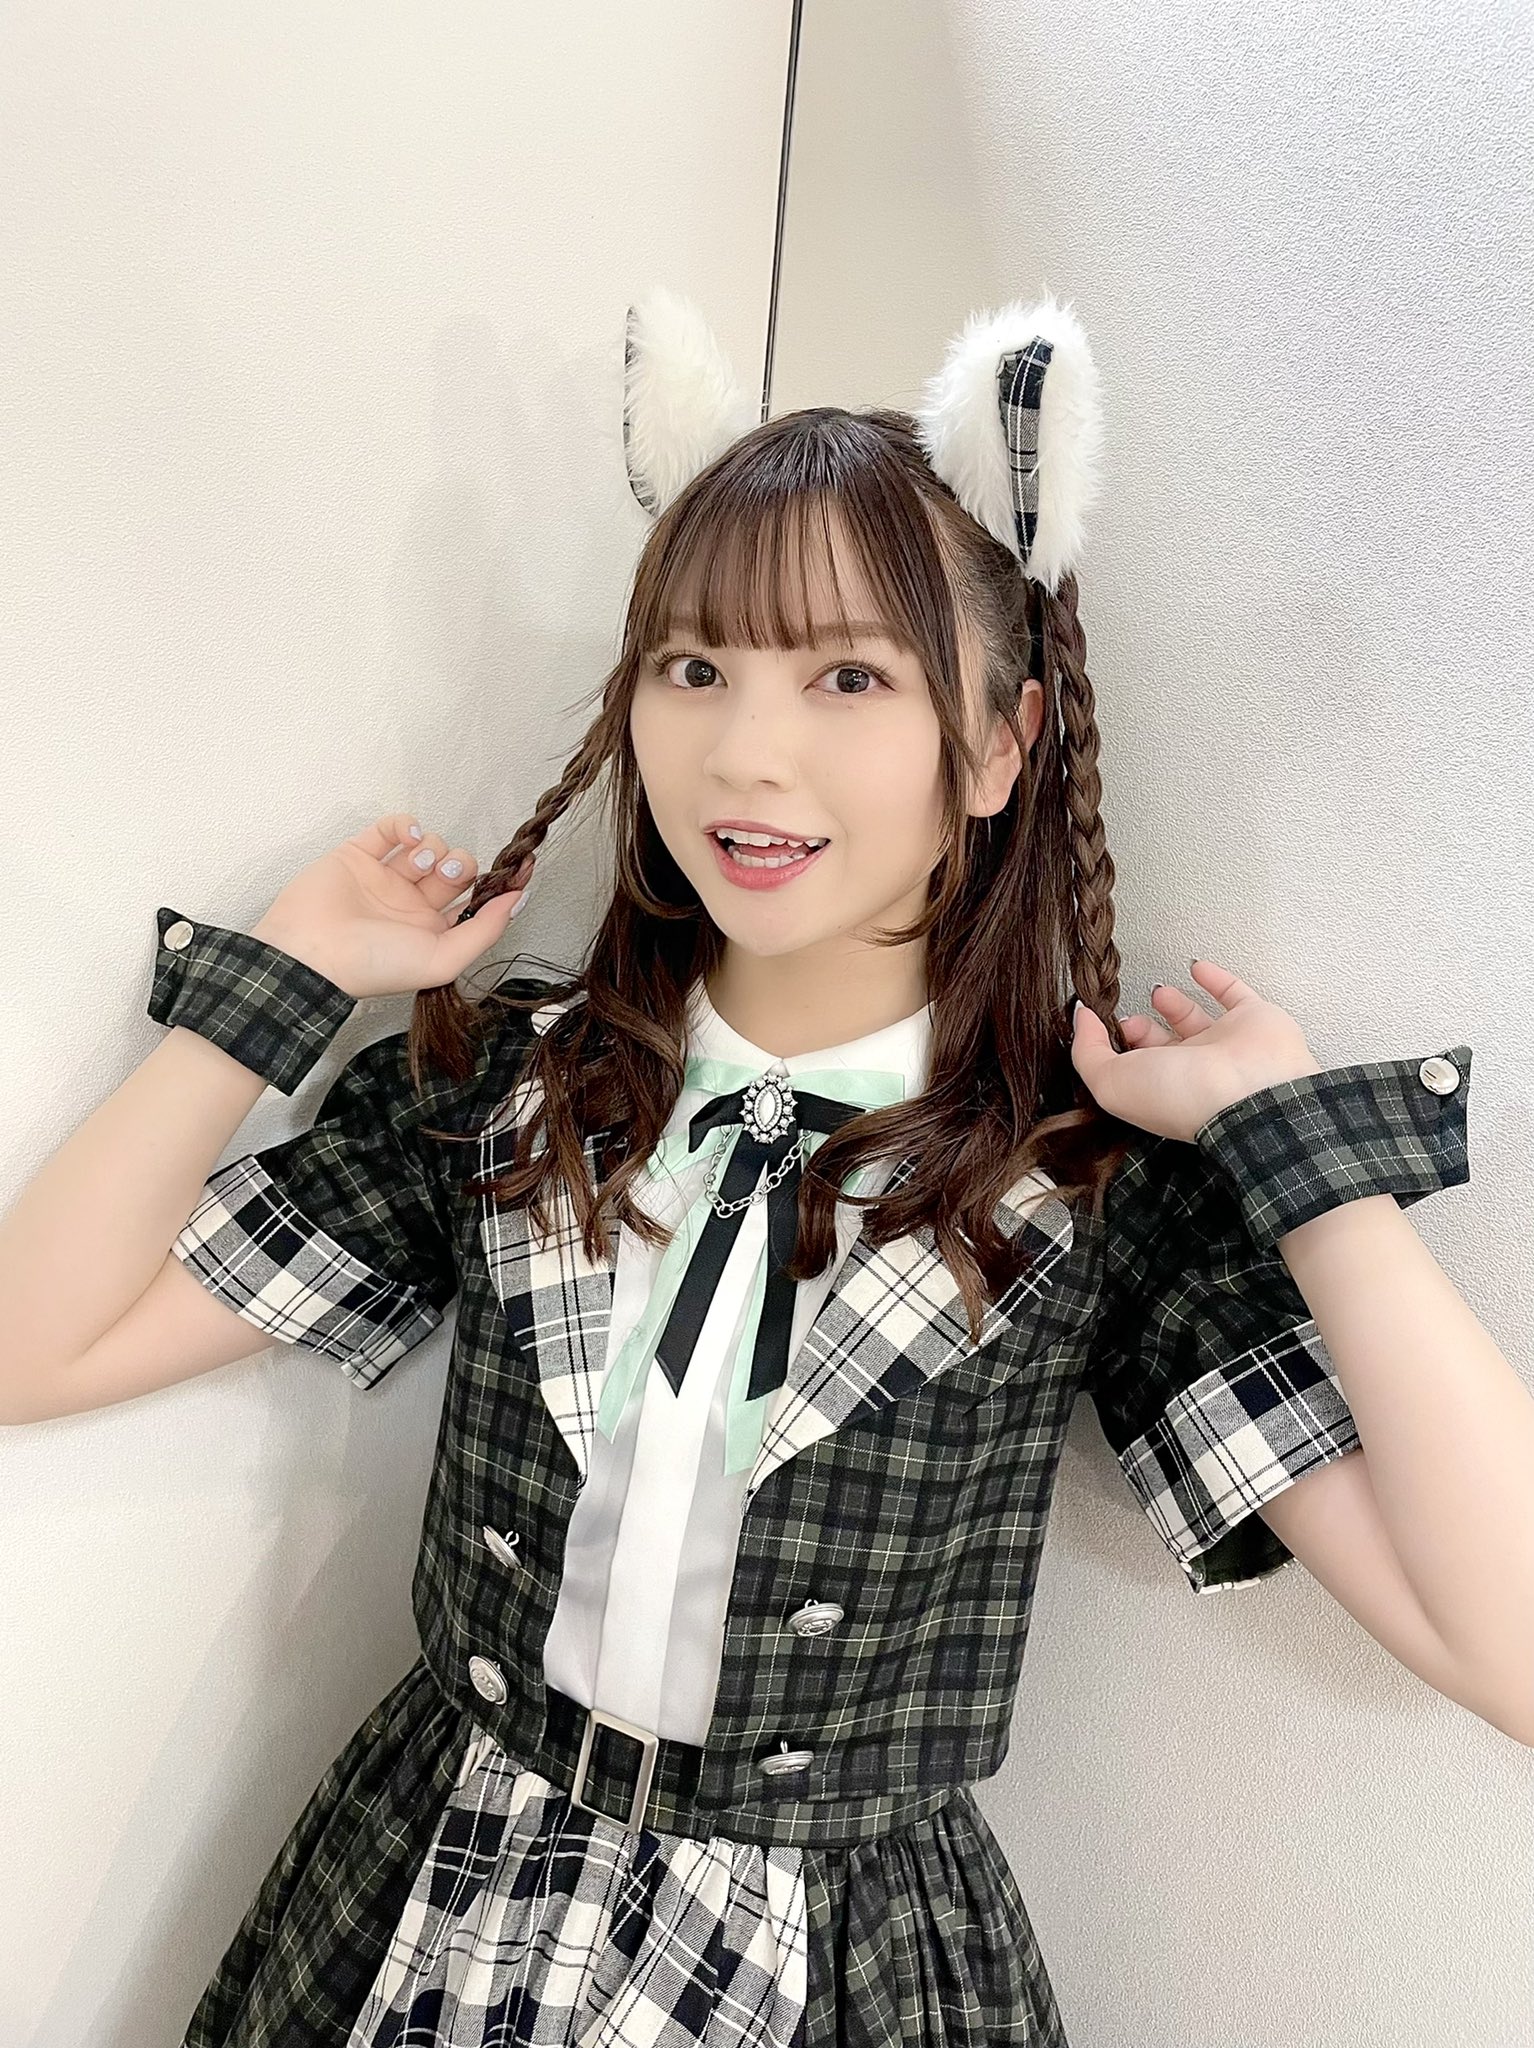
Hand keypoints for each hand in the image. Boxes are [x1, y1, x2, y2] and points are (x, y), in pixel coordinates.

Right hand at [250, 811, 533, 999]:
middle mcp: (411, 903)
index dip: (500, 883)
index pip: (475, 899)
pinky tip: (409, 835)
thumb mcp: (443, 960)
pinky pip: (392, 828)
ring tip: (417, 865)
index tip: (523, 864)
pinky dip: (406, 824)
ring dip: (433, 847)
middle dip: (460, 865)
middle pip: (456, 868)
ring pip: (428, 845)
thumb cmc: (374, 965)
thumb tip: (518, 900)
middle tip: (445, 874)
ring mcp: (385, 877)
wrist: (311, 952)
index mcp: (432, 931)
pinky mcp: (359, 854)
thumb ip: (484, 930)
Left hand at [1070, 957, 1322, 1143]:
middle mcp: (1193, 1070)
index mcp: (1160, 1089)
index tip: (1101, 1025)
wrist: (1250, 1091)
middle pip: (1162, 1045)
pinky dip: (1215, 978)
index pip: (1133, 1067)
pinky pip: (1233, 993)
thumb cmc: (1186, 1095)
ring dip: (1175, 1003)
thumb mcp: (1112, 1082)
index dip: (1115, 1046)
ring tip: (1158, 991)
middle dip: (1142, 1029)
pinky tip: (1196, 966)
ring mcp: (1225, 1044)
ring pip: (1195, 1020)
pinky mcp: (1253, 1019)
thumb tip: (1082, 1019)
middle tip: (1128, 1018)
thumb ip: (1088, 1051)